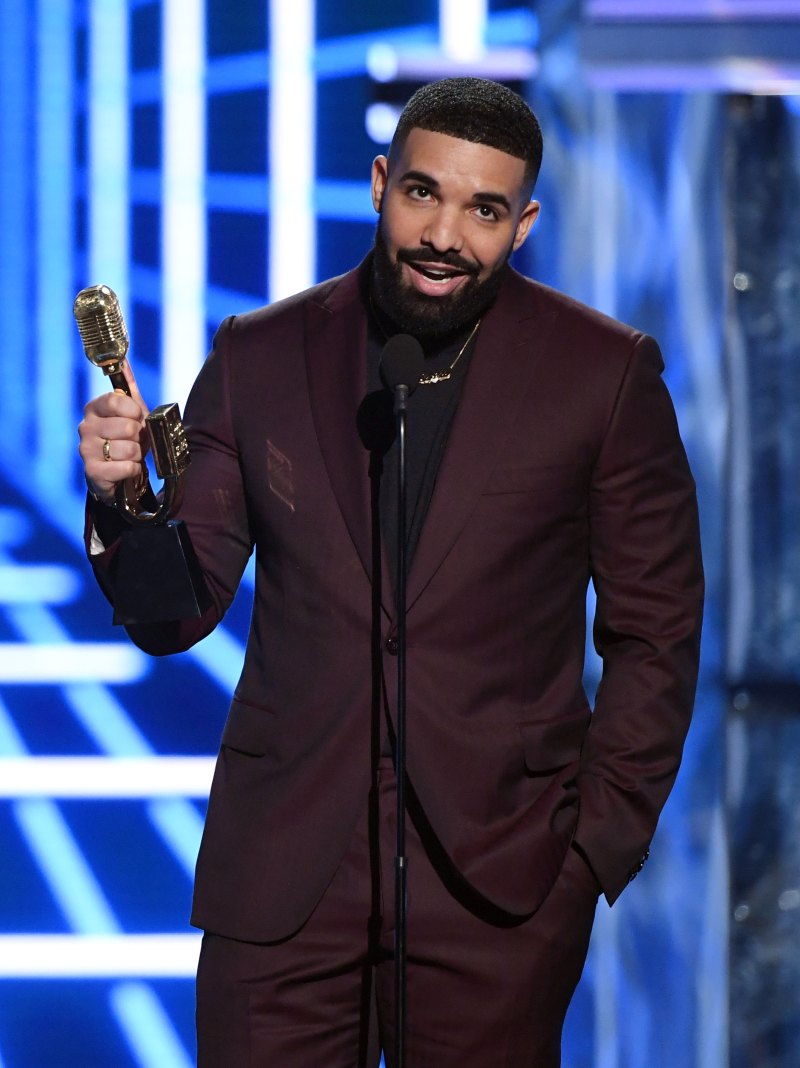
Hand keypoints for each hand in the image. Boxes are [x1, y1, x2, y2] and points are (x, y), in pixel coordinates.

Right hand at [78, 359, 149, 504]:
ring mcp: (86, 449)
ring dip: (137, 454)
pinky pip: (125, 467)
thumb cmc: (127, 439)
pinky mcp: (92, 471)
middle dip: (139, 437)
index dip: (134, 411)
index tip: (138, 418)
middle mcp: (85, 427)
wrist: (119, 473)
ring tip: (131, 455)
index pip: (115, 400)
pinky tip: (128, 469)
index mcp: (94, 408)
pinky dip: (133, 469)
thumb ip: (128, 387)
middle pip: (126, 427)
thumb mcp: (132, 412)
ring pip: (128, 449)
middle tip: (136, 441)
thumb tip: (123, 360)